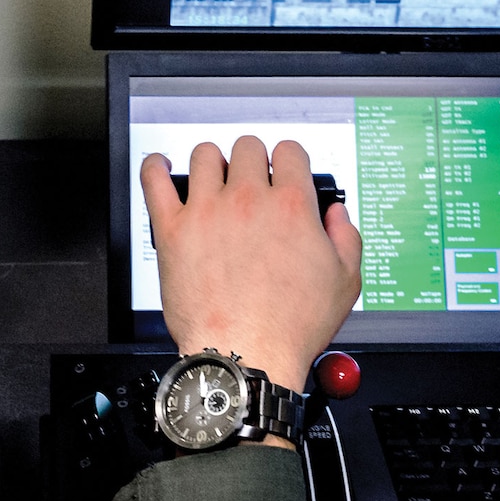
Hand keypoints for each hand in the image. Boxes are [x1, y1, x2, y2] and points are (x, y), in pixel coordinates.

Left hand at [141, 136, 362, 398]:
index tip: (283, 171)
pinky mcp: (172, 229)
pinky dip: (154, 167)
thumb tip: (337, 215)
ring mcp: (206, 211)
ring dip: (211, 162)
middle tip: (249, 180)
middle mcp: (247, 200)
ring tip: (212, 178)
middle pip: (247, 147)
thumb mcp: (345, 282)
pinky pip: (154, 181)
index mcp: (291, 206)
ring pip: (203, 155)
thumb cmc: (289, 327)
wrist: (245, 354)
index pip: (289, 152)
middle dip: (252, 159)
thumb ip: (345, 238)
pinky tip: (159, 167)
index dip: (288, 160)